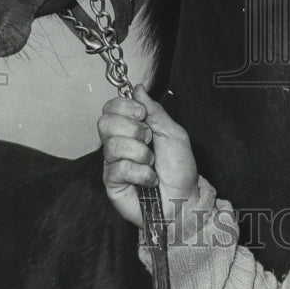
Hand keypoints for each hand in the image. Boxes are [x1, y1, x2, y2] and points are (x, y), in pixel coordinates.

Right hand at [97, 84, 198, 228]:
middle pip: (105, 122)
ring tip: (152, 162)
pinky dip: (141, 173)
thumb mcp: (173, 133)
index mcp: (132, 128)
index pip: (111, 107)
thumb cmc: (180, 169)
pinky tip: (150, 179)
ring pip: (113, 145)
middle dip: (132, 129)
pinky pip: (118, 168)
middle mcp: (119, 143)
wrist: (184, 200)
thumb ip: (154, 111)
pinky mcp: (112, 183)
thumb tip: (137, 88)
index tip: (142, 115)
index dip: (124, 106)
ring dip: (140, 153)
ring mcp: (114, 163)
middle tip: (149, 140)